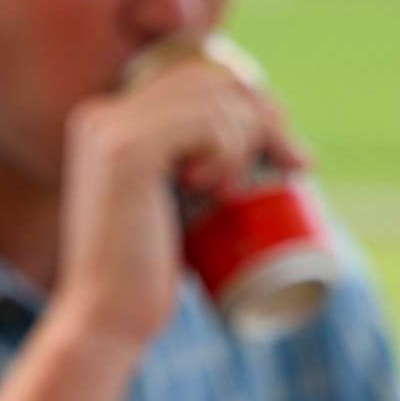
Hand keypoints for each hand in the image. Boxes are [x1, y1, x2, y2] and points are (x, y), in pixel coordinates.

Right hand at [55, 59, 306, 350]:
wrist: (106, 323)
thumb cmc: (144, 281)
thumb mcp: (173, 213)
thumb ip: (193, 174)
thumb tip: (272, 143)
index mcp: (109, 120)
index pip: (195, 77)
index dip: (250, 100)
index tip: (288, 147)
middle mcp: (103, 113)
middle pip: (210, 77)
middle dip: (264, 114)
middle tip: (296, 163)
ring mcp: (111, 129)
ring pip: (213, 96)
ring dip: (246, 139)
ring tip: (231, 193)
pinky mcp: (127, 152)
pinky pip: (205, 122)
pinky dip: (226, 148)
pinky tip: (213, 188)